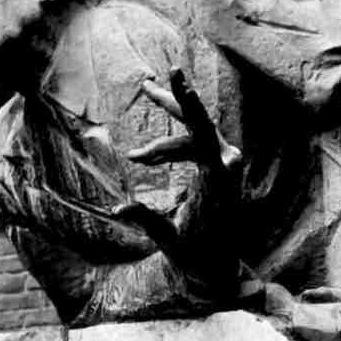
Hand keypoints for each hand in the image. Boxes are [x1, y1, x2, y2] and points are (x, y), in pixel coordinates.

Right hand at [115, 67, 248, 292]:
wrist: (215, 265)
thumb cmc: (195, 254)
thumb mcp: (168, 239)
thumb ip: (146, 220)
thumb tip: (116, 209)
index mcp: (216, 183)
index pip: (204, 138)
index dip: (194, 112)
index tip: (187, 89)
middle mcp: (224, 168)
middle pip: (199, 125)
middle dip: (177, 101)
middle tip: (161, 75)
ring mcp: (221, 166)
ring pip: (193, 134)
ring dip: (163, 134)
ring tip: (137, 142)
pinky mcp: (215, 168)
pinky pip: (192, 146)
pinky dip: (167, 150)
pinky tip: (143, 158)